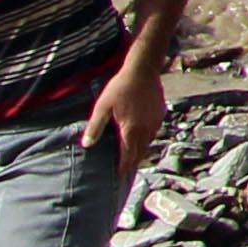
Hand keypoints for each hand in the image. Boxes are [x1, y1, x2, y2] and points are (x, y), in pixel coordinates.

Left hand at [83, 57, 166, 180]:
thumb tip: (86, 145)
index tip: (120, 175)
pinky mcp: (160, 115)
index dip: (124, 166)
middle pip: (140, 152)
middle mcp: (146, 130)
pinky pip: (154, 132)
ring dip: (141, 151)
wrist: (142, 71)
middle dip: (133, 162)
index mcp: (131, 130)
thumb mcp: (102, 107)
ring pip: (148, 143)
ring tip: (134, 156)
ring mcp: (155, 122)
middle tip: (126, 170)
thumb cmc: (120, 88)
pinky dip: (147, 139)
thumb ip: (95, 127)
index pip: (128, 155)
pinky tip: (142, 136)